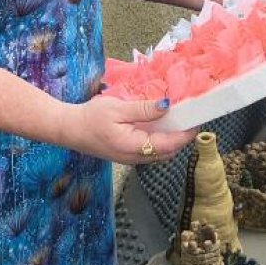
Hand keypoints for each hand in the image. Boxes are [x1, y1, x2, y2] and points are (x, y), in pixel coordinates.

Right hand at [65, 96, 195, 164]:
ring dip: (172, 139)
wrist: (68, 129)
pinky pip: (150, 150)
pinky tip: (161, 124)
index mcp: (134, 147)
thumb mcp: (117, 109)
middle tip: (191, 117)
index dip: (185, 134)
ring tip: (179, 119)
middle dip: (182, 138)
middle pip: (168, 152)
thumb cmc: (90, 118)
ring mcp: (131, 158)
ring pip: (160, 153)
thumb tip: (167, 106)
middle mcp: (135, 157)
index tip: (197, 120)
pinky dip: (160, 139)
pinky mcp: (127, 154)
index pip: (168, 145)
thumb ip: (143, 109)